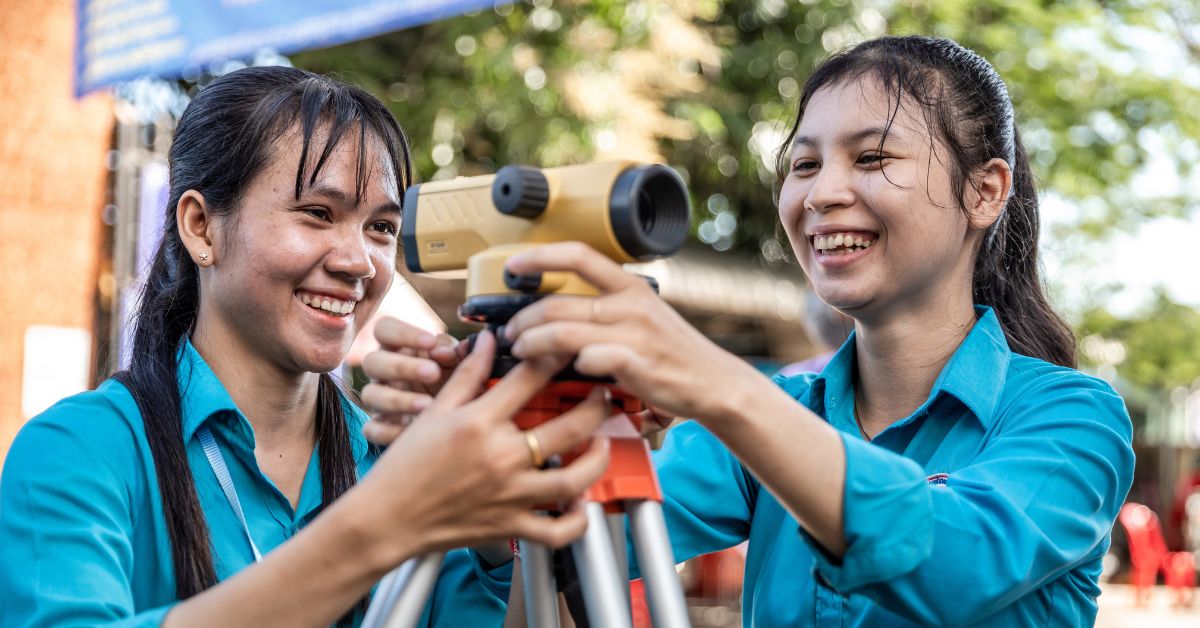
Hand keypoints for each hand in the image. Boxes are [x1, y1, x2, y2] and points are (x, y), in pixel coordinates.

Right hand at [353, 330, 610, 562]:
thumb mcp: (435, 412)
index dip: (557, 355)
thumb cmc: (405, 467)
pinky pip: (558, 530)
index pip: (531, 379)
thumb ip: (467, 375)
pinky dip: (577, 520)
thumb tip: (489, 341)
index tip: (572, 347)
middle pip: (570, 427)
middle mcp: (501, 458)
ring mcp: (509, 495)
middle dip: (597, 406)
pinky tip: (580, 500)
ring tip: (603, 444)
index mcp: (480, 423)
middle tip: (604, 395)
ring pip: (574, 480)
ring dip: (598, 460)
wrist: (385, 520)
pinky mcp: (510, 526)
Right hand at [360, 318, 464, 444]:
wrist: (456, 422)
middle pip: (373, 361)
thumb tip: (458, 348)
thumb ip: (456, 354)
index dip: (402, 333)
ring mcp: (379, 400)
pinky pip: (372, 429)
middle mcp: (383, 372)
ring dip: (398, 400)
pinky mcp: (379, 427)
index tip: (430, 342)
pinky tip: (414, 432)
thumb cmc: (454, 381)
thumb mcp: (458, 365)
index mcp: (398, 347)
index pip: (384, 329)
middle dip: (402, 367)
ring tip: (428, 405)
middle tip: (432, 372)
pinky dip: (390, 431)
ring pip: (370, 395)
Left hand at [503, 242, 761, 424]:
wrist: (713, 382)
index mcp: (630, 286)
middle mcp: (631, 305)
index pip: (579, 255)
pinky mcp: (636, 365)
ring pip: (562, 332)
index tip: (514, 263)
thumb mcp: (644, 315)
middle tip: (511, 333)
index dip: (540, 255)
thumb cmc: (673, 352)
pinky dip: (571, 366)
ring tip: (522, 352)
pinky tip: (568, 372)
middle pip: (557, 304)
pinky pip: (588, 360)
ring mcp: (634, 334)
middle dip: (523, 320)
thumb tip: (559, 310)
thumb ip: (607, 307)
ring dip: (533, 344)